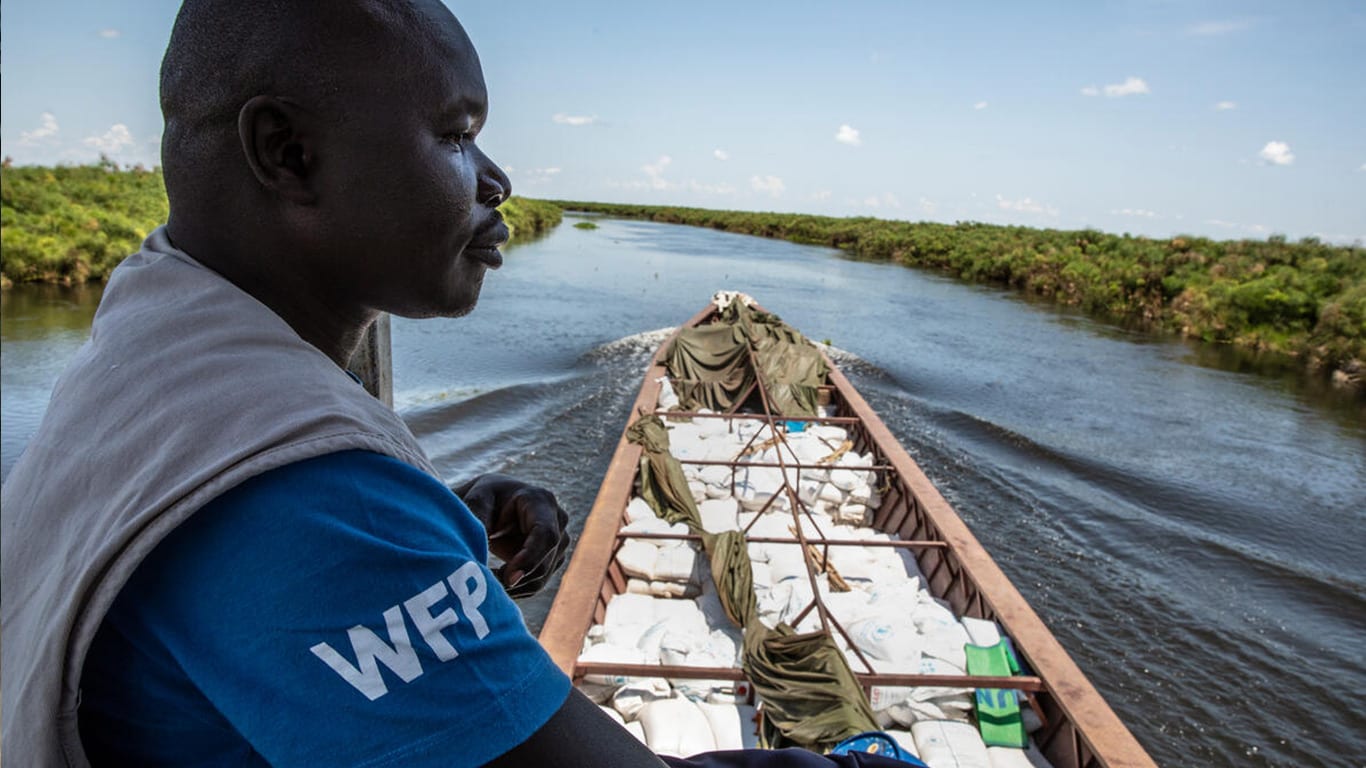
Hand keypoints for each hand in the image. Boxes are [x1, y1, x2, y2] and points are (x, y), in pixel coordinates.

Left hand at [452, 474, 570, 597]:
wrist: (495, 505)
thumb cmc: (486, 499)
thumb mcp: (477, 500)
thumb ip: (477, 517)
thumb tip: (479, 546)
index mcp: (541, 501)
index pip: (546, 535)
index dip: (530, 559)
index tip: (508, 578)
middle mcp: (558, 521)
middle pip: (545, 562)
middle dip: (515, 577)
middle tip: (484, 580)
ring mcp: (560, 542)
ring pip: (541, 577)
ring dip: (513, 586)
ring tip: (485, 578)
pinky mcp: (554, 560)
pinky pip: (536, 584)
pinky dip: (515, 589)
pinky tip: (495, 582)